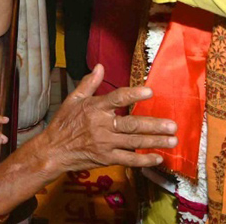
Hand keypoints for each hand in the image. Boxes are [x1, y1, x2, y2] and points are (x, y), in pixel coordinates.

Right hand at [38, 64, 176, 171]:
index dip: (133, 95)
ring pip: (134, 143)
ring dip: (155, 142)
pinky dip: (144, 160)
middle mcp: (101, 126)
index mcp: (95, 108)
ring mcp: (105, 144)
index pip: (117, 99)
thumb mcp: (73, 100)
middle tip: (172, 125)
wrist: (53, 150)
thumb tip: (99, 66)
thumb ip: (89, 83)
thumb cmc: (63, 123)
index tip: (150, 92)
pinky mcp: (106, 158)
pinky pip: (128, 160)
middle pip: (131, 125)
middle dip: (153, 125)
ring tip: (172, 140)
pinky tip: (158, 157)